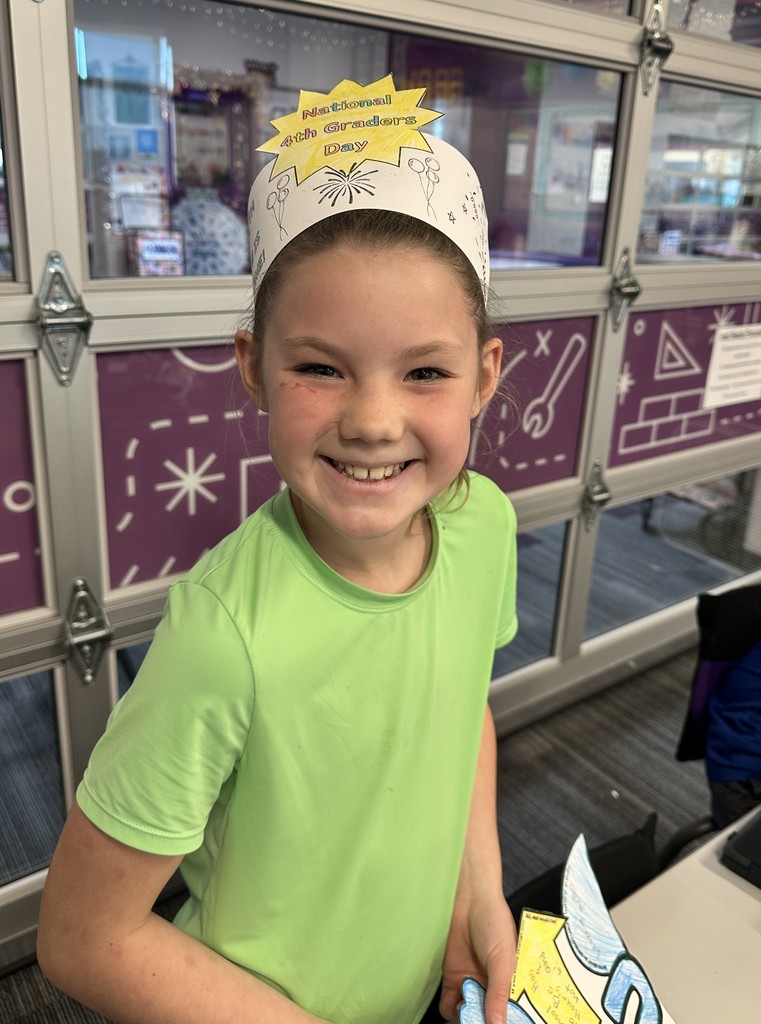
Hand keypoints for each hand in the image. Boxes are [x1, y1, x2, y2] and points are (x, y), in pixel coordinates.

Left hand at [438, 890, 516, 1022]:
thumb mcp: (503, 962)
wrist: (469, 902)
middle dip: (482, 1021)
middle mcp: (491, 989)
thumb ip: (499, 995)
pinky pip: (449, 1005)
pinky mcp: (453, 980)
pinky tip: (456, 1002)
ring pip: (468, 1015)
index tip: (498, 1023)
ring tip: (468, 1007)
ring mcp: (471, 985)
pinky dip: (450, 1009)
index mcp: (510, 986)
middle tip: (481, 1019)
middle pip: (487, 1017)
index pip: (509, 1014)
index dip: (504, 1021)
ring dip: (466, 1017)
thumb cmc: (494, 924)